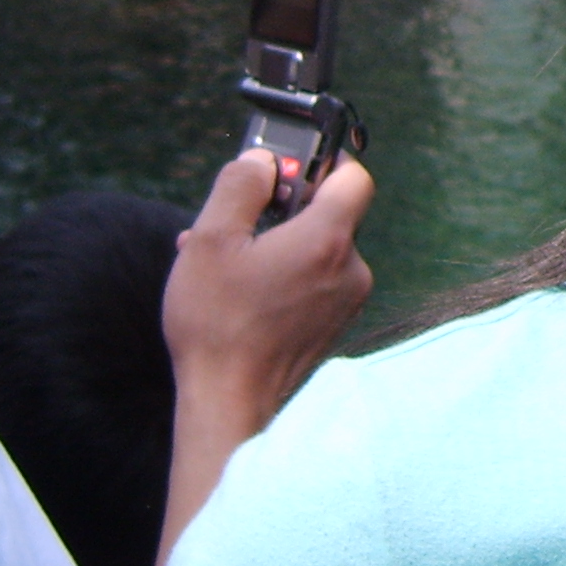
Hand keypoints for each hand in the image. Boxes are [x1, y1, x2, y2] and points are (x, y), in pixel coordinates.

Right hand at [151, 152, 374, 565]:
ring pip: (315, 250)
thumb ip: (240, 186)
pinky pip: (313, 282)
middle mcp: (350, 269)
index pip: (355, 177)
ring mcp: (346, 301)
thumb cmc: (217, 323)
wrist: (229, 404)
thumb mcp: (211, 240)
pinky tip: (237, 289)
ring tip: (222, 260)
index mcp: (328, 240)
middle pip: (330, 214)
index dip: (324, 163)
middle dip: (283, 209)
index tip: (287, 169)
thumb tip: (262, 161)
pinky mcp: (334, 325)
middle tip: (237, 218)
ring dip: (274, 244)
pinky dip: (282, 275)